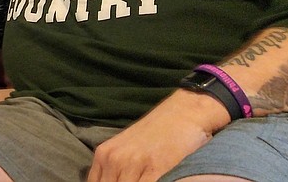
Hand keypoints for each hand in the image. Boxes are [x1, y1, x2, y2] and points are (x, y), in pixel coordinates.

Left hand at [87, 90, 225, 181]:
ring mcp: (133, 163)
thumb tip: (112, 180)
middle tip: (134, 180)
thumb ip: (115, 168)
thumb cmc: (156, 131)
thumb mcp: (125, 148)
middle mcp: (113, 159)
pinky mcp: (154, 168)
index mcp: (103, 154)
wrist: (184, 113)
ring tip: (144, 180)